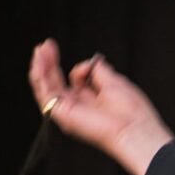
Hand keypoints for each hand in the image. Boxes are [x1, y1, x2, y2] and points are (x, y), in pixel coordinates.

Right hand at [27, 39, 173, 174]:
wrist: (135, 129)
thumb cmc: (132, 112)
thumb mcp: (114, 82)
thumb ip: (99, 71)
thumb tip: (91, 63)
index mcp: (93, 102)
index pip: (75, 82)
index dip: (76, 69)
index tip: (87, 63)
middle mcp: (79, 108)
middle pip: (57, 82)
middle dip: (49, 62)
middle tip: (45, 45)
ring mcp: (69, 112)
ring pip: (47, 87)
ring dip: (41, 66)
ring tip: (40, 50)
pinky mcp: (62, 115)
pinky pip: (45, 94)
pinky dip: (40, 77)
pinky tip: (39, 63)